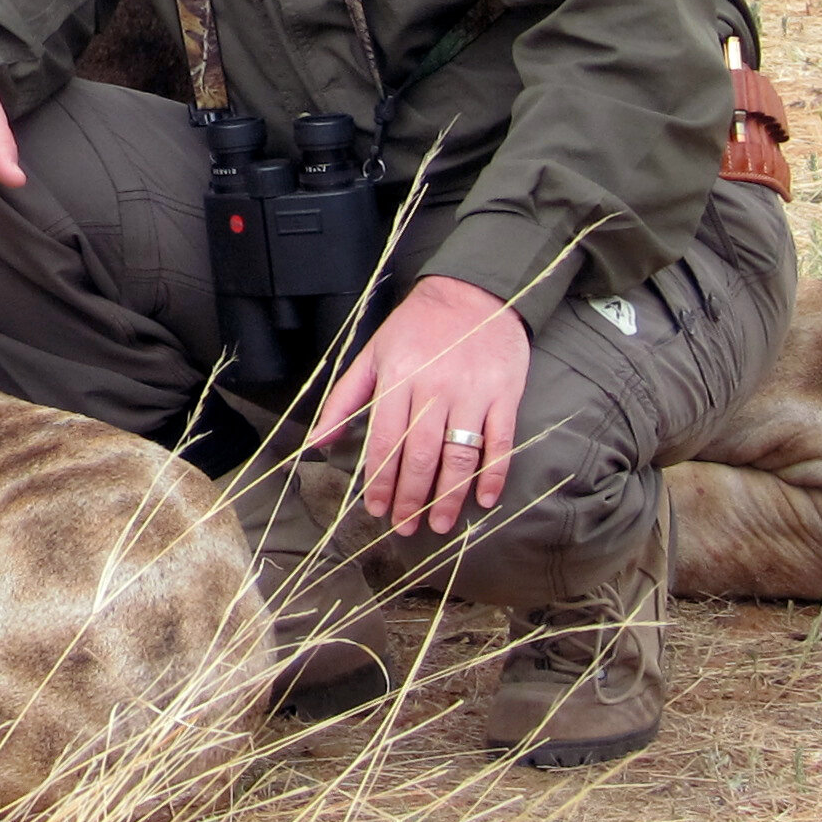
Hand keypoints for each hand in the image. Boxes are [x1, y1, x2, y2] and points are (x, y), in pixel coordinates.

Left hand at [307, 273, 528, 536]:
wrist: (473, 293)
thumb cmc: (417, 326)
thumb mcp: (372, 353)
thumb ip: (344, 398)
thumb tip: (317, 441)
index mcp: (397, 378)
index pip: (384, 441)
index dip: (380, 481)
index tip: (375, 509)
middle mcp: (433, 389)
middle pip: (420, 456)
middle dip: (411, 498)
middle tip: (405, 528)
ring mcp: (471, 394)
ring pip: (459, 456)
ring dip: (448, 496)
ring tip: (438, 524)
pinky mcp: (504, 396)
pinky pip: (499, 444)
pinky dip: (493, 475)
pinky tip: (485, 501)